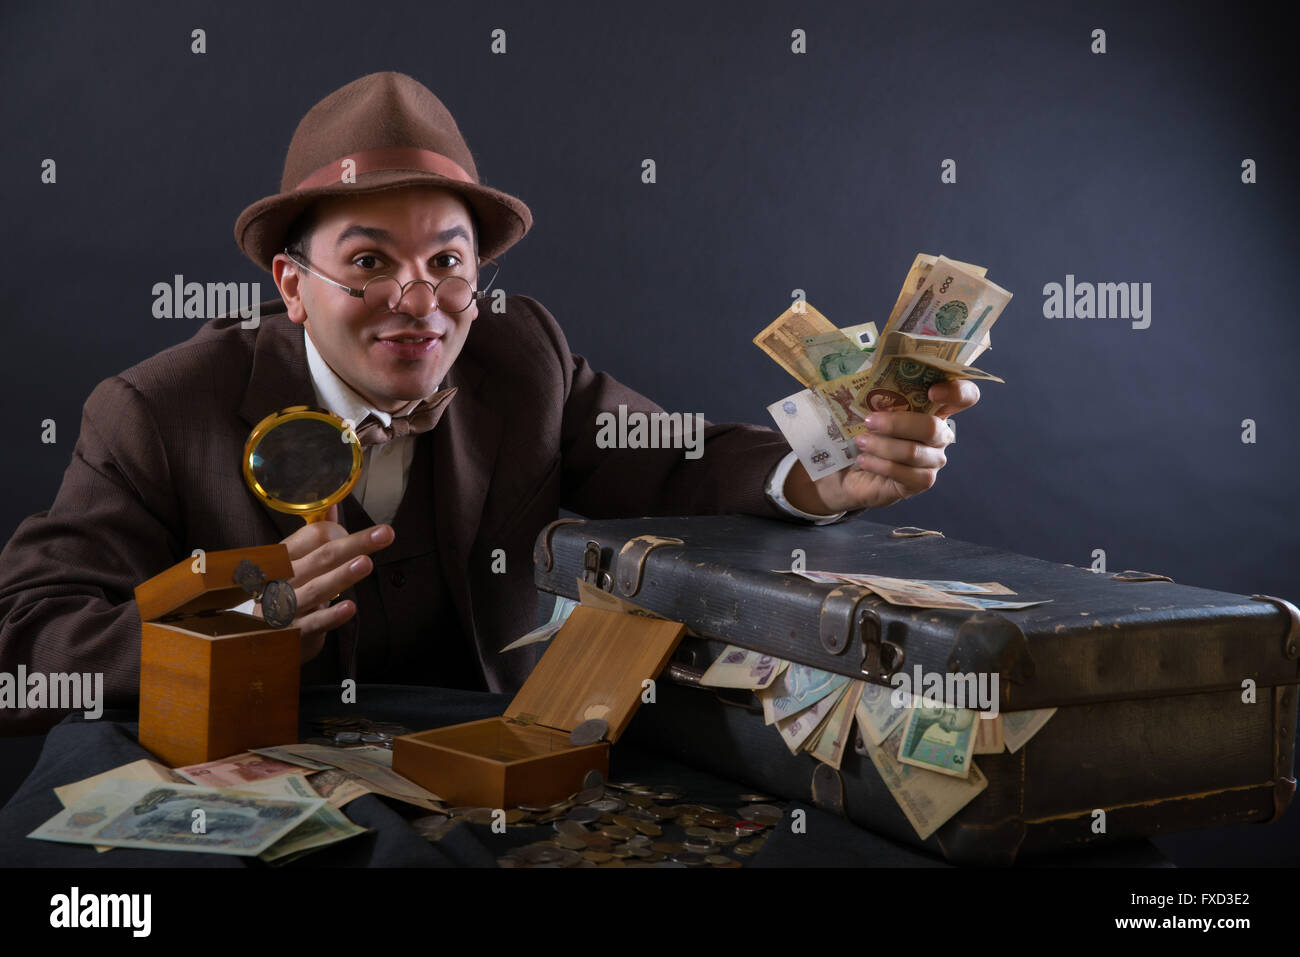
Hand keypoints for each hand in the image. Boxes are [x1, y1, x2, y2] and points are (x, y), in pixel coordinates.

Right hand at [253, 504, 394, 662]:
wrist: (263, 638)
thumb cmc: (287, 592)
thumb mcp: (296, 563)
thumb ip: (315, 535)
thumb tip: (333, 506)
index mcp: (283, 557)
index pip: (311, 536)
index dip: (339, 532)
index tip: (370, 534)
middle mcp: (281, 579)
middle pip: (320, 557)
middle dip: (354, 544)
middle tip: (385, 534)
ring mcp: (284, 607)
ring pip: (316, 589)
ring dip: (342, 575)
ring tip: (366, 563)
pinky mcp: (293, 632)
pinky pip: (314, 623)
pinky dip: (332, 615)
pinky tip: (350, 607)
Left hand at [785, 379, 979, 512]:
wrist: (843, 469)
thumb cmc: (858, 429)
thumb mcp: (862, 402)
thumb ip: (872, 382)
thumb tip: (862, 355)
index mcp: (932, 407)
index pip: (964, 396)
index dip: (956, 391)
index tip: (931, 390)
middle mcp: (939, 433)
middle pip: (933, 426)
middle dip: (897, 423)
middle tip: (869, 420)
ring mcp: (932, 459)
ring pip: (914, 452)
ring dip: (882, 446)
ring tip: (859, 442)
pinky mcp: (920, 482)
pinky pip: (905, 474)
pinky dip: (880, 465)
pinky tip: (863, 460)